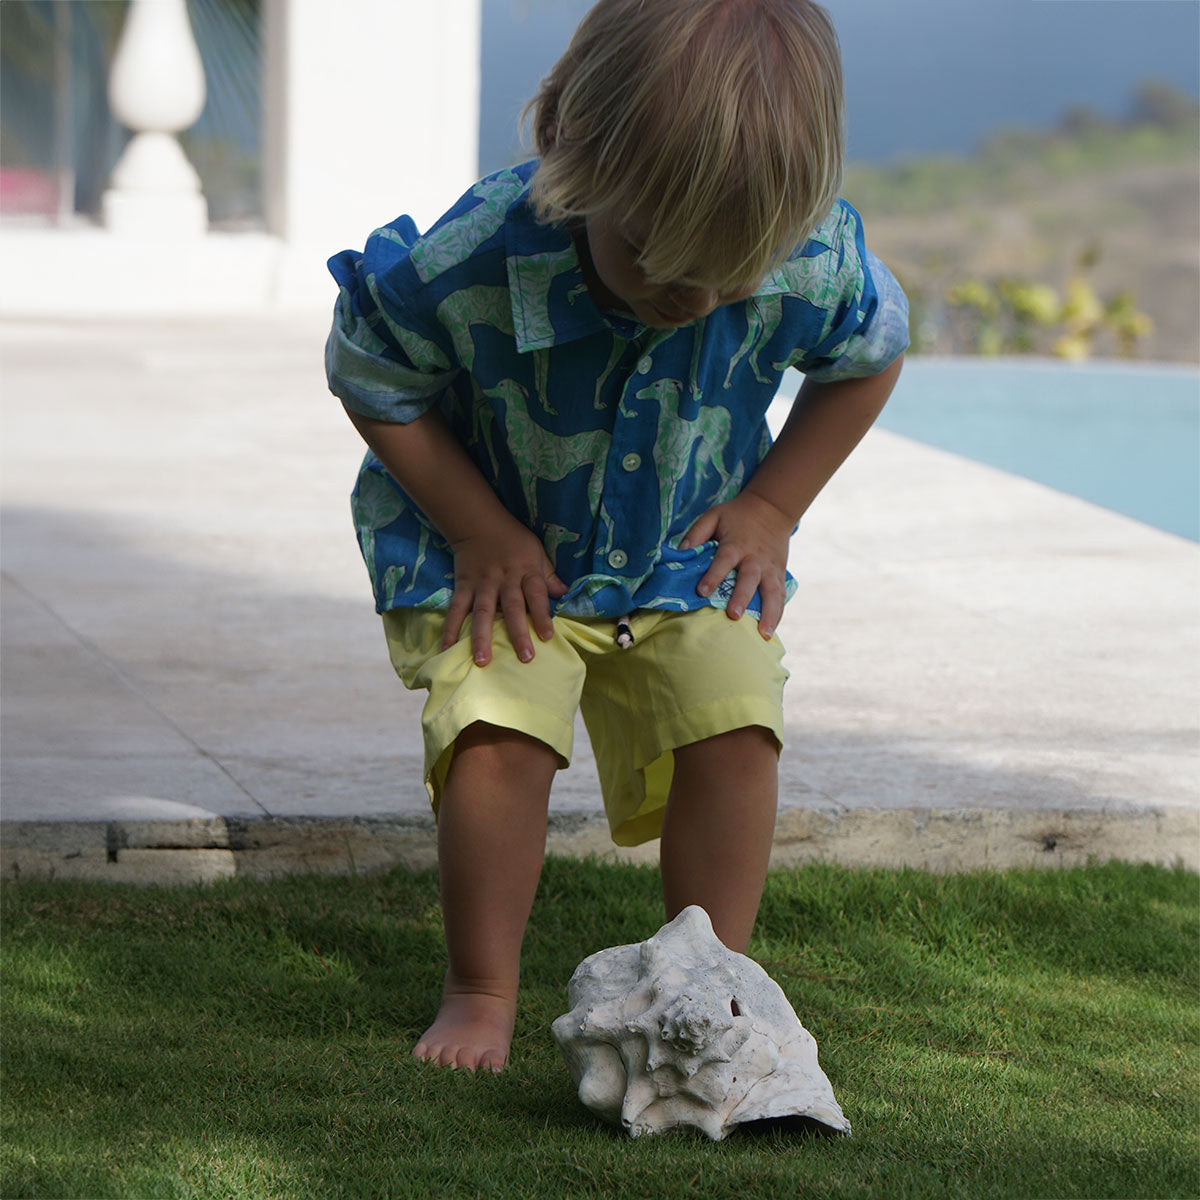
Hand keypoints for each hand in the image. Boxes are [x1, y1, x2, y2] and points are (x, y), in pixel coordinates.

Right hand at [443, 515, 567, 665]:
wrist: (478, 523)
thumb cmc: (514, 541)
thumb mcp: (537, 553)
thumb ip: (549, 577)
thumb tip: (566, 595)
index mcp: (526, 571)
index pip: (537, 595)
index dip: (542, 615)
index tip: (547, 637)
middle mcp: (504, 579)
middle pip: (512, 608)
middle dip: (518, 633)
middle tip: (524, 658)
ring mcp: (482, 584)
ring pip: (482, 612)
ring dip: (482, 637)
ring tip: (482, 661)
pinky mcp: (463, 587)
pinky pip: (456, 610)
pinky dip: (450, 630)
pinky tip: (447, 648)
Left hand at [680, 490, 793, 638]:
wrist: (772, 508)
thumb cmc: (736, 516)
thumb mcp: (713, 516)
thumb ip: (697, 532)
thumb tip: (681, 551)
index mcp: (736, 544)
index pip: (723, 561)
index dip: (713, 576)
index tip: (701, 592)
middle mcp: (754, 558)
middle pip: (749, 579)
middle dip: (742, 597)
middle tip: (733, 615)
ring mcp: (770, 568)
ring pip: (772, 592)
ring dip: (769, 613)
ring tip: (763, 634)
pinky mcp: (779, 574)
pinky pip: (780, 597)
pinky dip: (778, 614)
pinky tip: (770, 632)